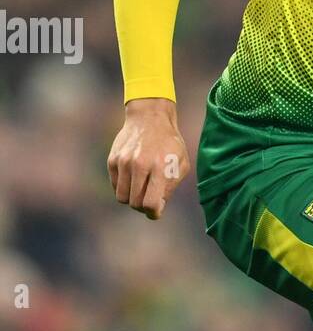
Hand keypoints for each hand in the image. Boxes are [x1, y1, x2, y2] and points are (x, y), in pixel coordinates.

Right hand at [107, 97, 190, 219]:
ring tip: (141, 189)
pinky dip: (123, 187)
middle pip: (134, 203)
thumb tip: (157, 207)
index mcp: (159, 167)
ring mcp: (123, 162)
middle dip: (143, 206)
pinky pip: (115, 185)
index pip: (149, 203)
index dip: (153, 212)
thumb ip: (170, 187)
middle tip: (149, 199)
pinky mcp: (112, 160)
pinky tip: (133, 177)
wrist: (149, 117)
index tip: (155, 211)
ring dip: (131, 198)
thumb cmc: (169, 143)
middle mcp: (139, 165)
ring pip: (121, 197)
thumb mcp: (181, 163)